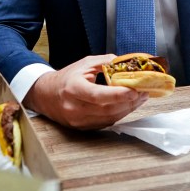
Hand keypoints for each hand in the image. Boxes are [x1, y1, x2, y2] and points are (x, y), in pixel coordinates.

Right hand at [24, 54, 147, 129]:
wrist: (45, 96)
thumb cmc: (66, 78)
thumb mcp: (84, 64)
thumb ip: (106, 62)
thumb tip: (127, 63)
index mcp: (73, 89)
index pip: (98, 96)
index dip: (118, 94)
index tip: (134, 90)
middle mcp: (74, 108)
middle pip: (107, 109)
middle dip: (129, 101)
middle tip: (144, 91)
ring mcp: (78, 121)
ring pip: (110, 118)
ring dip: (128, 108)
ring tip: (139, 98)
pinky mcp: (83, 128)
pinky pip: (106, 123)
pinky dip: (120, 114)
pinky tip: (127, 105)